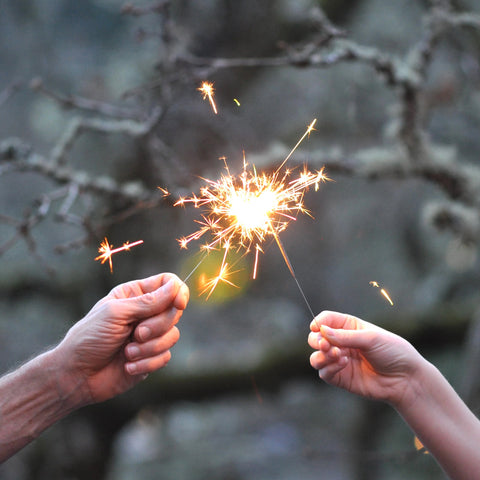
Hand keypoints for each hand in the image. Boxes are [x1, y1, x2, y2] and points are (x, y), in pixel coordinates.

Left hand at [55, 273, 188, 404]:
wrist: (76, 375)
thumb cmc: (89, 338)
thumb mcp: (116, 313)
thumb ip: (148, 301)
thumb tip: (176, 287)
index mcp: (135, 294)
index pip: (168, 283)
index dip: (178, 291)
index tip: (178, 303)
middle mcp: (145, 312)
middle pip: (175, 311)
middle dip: (158, 325)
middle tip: (136, 333)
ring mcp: (150, 335)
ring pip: (173, 335)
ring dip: (150, 347)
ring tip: (127, 353)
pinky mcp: (151, 357)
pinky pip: (166, 356)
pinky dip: (147, 363)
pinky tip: (128, 366)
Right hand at [308, 311, 423, 405]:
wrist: (406, 379)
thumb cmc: (393, 353)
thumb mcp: (371, 338)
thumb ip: (345, 336)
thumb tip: (322, 331)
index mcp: (349, 327)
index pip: (326, 320)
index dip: (318, 322)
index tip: (316, 327)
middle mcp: (342, 343)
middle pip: (316, 338)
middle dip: (316, 340)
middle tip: (325, 345)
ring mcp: (340, 360)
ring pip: (316, 357)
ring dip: (321, 355)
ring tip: (335, 354)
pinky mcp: (341, 377)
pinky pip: (324, 373)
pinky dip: (329, 367)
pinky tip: (343, 364)